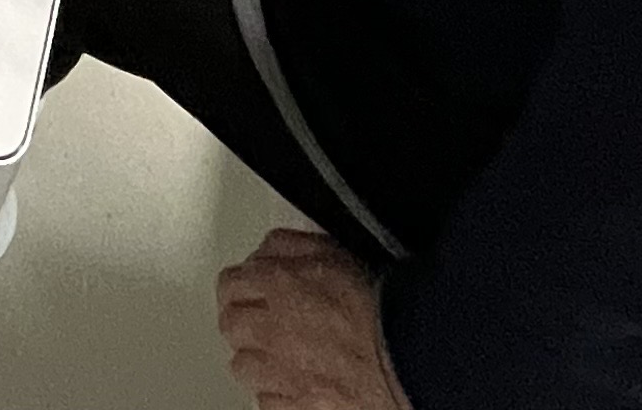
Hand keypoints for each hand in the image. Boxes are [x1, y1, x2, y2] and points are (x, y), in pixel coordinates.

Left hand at [217, 230, 407, 408]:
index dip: (238, 287)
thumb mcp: (333, 251)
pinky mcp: (300, 407)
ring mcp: (283, 373)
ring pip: (242, 366)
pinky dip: (275, 394)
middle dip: (241, 321)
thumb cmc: (383, 306)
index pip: (229, 284)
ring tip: (276, 355)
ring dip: (256, 359)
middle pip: (230, 325)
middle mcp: (271, 329)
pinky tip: (292, 384)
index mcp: (277, 284)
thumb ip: (288, 247)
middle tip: (258, 322)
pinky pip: (266, 402)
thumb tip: (266, 252)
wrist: (411, 358)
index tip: (244, 292)